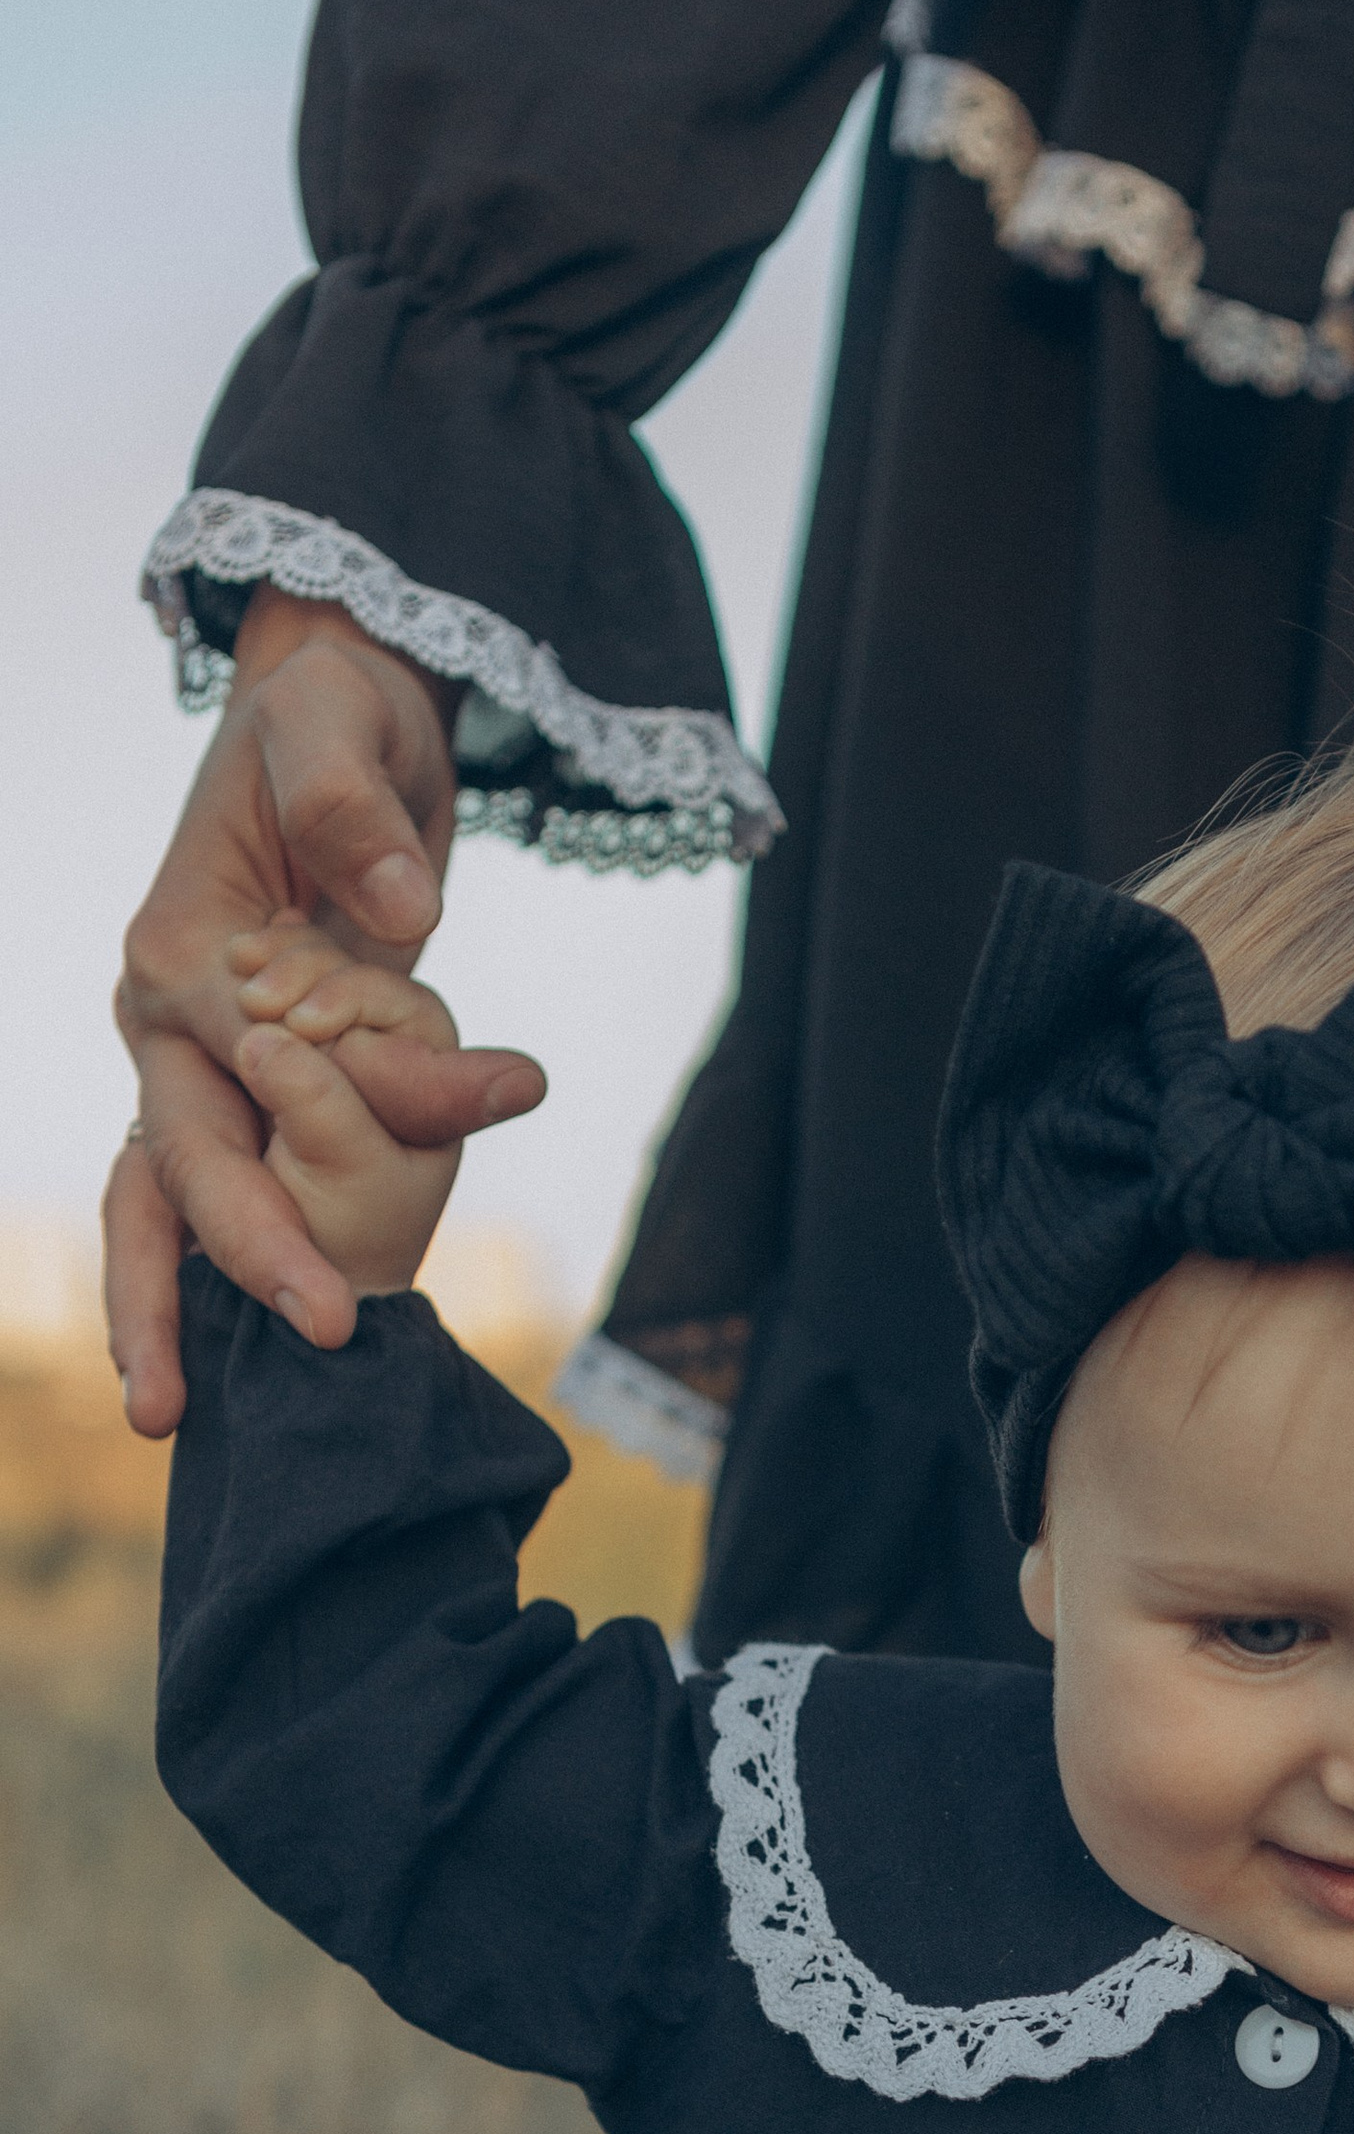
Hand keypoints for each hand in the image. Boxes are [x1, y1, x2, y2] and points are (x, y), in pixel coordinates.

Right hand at [108, 586, 542, 1432]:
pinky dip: (237, 1265)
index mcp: (179, 949)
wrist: (334, 715)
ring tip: (168, 1418)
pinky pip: (231, 1186)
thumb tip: (406, 914)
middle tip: (327, 1337)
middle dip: (244, 1257)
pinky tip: (247, 1362)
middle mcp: (168, 1017)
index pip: (242, 1068)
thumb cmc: (333, 717)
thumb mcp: (340, 731)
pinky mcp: (245, 1083)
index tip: (376, 1193)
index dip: (319, 1138)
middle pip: (184, 1160)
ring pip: (167, 1199)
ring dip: (170, 1306)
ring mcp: (197, 1060)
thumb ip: (360, 822)